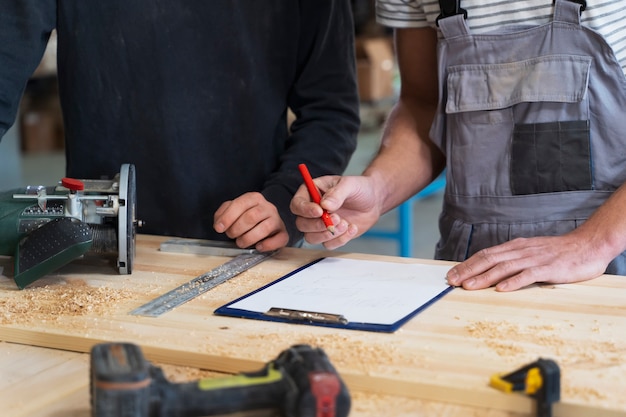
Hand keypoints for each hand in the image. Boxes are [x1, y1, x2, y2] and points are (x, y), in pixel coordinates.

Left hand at [213, 192, 287, 251]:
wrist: (269, 219)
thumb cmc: (249, 216)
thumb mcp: (235, 209)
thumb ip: (224, 213)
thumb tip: (219, 224)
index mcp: (255, 198)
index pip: (240, 204)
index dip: (228, 217)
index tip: (219, 228)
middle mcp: (268, 207)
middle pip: (252, 216)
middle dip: (237, 228)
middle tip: (231, 235)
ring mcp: (277, 220)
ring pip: (265, 228)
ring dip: (249, 238)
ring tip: (241, 242)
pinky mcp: (283, 233)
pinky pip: (279, 239)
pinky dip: (267, 245)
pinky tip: (258, 247)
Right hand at [290, 175, 381, 249]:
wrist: (373, 201)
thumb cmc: (359, 188)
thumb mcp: (350, 184)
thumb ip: (337, 193)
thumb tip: (325, 205)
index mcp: (311, 192)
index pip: (297, 204)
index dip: (305, 210)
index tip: (319, 211)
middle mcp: (312, 210)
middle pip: (301, 224)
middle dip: (318, 225)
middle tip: (336, 218)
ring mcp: (320, 225)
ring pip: (311, 238)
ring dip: (328, 234)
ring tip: (346, 223)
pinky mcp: (330, 236)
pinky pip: (327, 245)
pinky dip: (340, 239)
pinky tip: (352, 227)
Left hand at [445, 233, 609, 290]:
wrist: (588, 245)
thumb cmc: (558, 253)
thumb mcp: (530, 252)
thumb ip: (512, 260)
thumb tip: (491, 272)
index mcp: (515, 247)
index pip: (485, 255)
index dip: (467, 264)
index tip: (451, 274)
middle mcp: (521, 251)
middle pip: (489, 260)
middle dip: (468, 271)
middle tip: (452, 281)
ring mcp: (534, 259)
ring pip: (504, 267)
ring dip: (484, 277)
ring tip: (469, 286)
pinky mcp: (549, 268)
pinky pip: (529, 275)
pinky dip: (514, 282)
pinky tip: (502, 289)